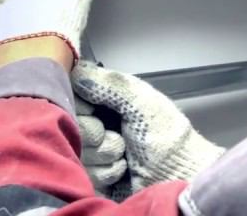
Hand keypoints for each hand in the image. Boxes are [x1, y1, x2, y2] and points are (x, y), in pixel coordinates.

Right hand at [71, 62, 223, 192]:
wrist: (176, 175)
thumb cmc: (166, 136)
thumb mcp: (141, 101)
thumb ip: (109, 83)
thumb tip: (77, 72)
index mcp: (109, 98)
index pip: (71, 95)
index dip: (80, 105)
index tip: (94, 110)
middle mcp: (99, 120)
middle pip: (70, 125)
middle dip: (94, 133)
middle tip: (118, 135)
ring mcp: (95, 149)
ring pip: (76, 150)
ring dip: (103, 154)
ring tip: (125, 153)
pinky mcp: (94, 175)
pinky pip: (85, 172)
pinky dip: (106, 172)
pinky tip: (124, 169)